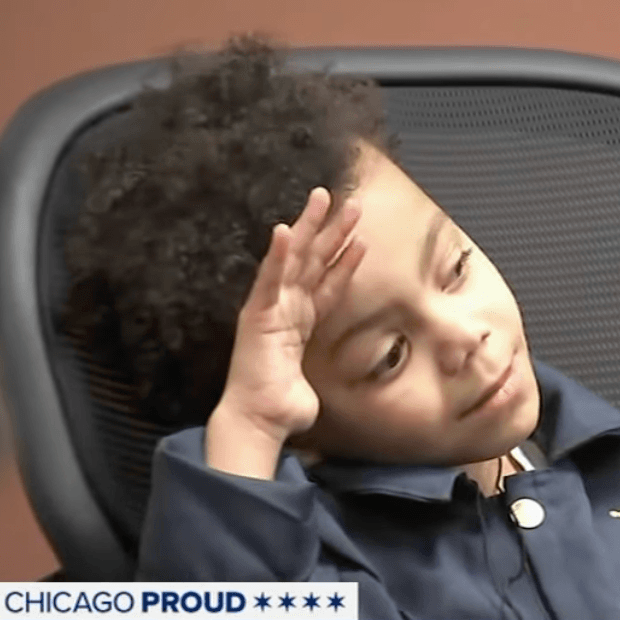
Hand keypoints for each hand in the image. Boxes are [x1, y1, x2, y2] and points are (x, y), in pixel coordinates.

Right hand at [207, 188, 364, 477]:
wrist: (259, 420)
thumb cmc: (283, 406)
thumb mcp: (315, 379)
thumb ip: (325, 368)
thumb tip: (340, 382)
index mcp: (298, 322)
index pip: (326, 284)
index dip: (345, 260)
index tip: (362, 237)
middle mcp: (284, 309)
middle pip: (312, 262)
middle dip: (331, 230)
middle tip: (349, 201)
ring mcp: (270, 308)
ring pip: (294, 260)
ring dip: (311, 228)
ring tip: (323, 198)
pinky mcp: (258, 315)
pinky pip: (269, 280)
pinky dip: (276, 255)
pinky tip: (284, 230)